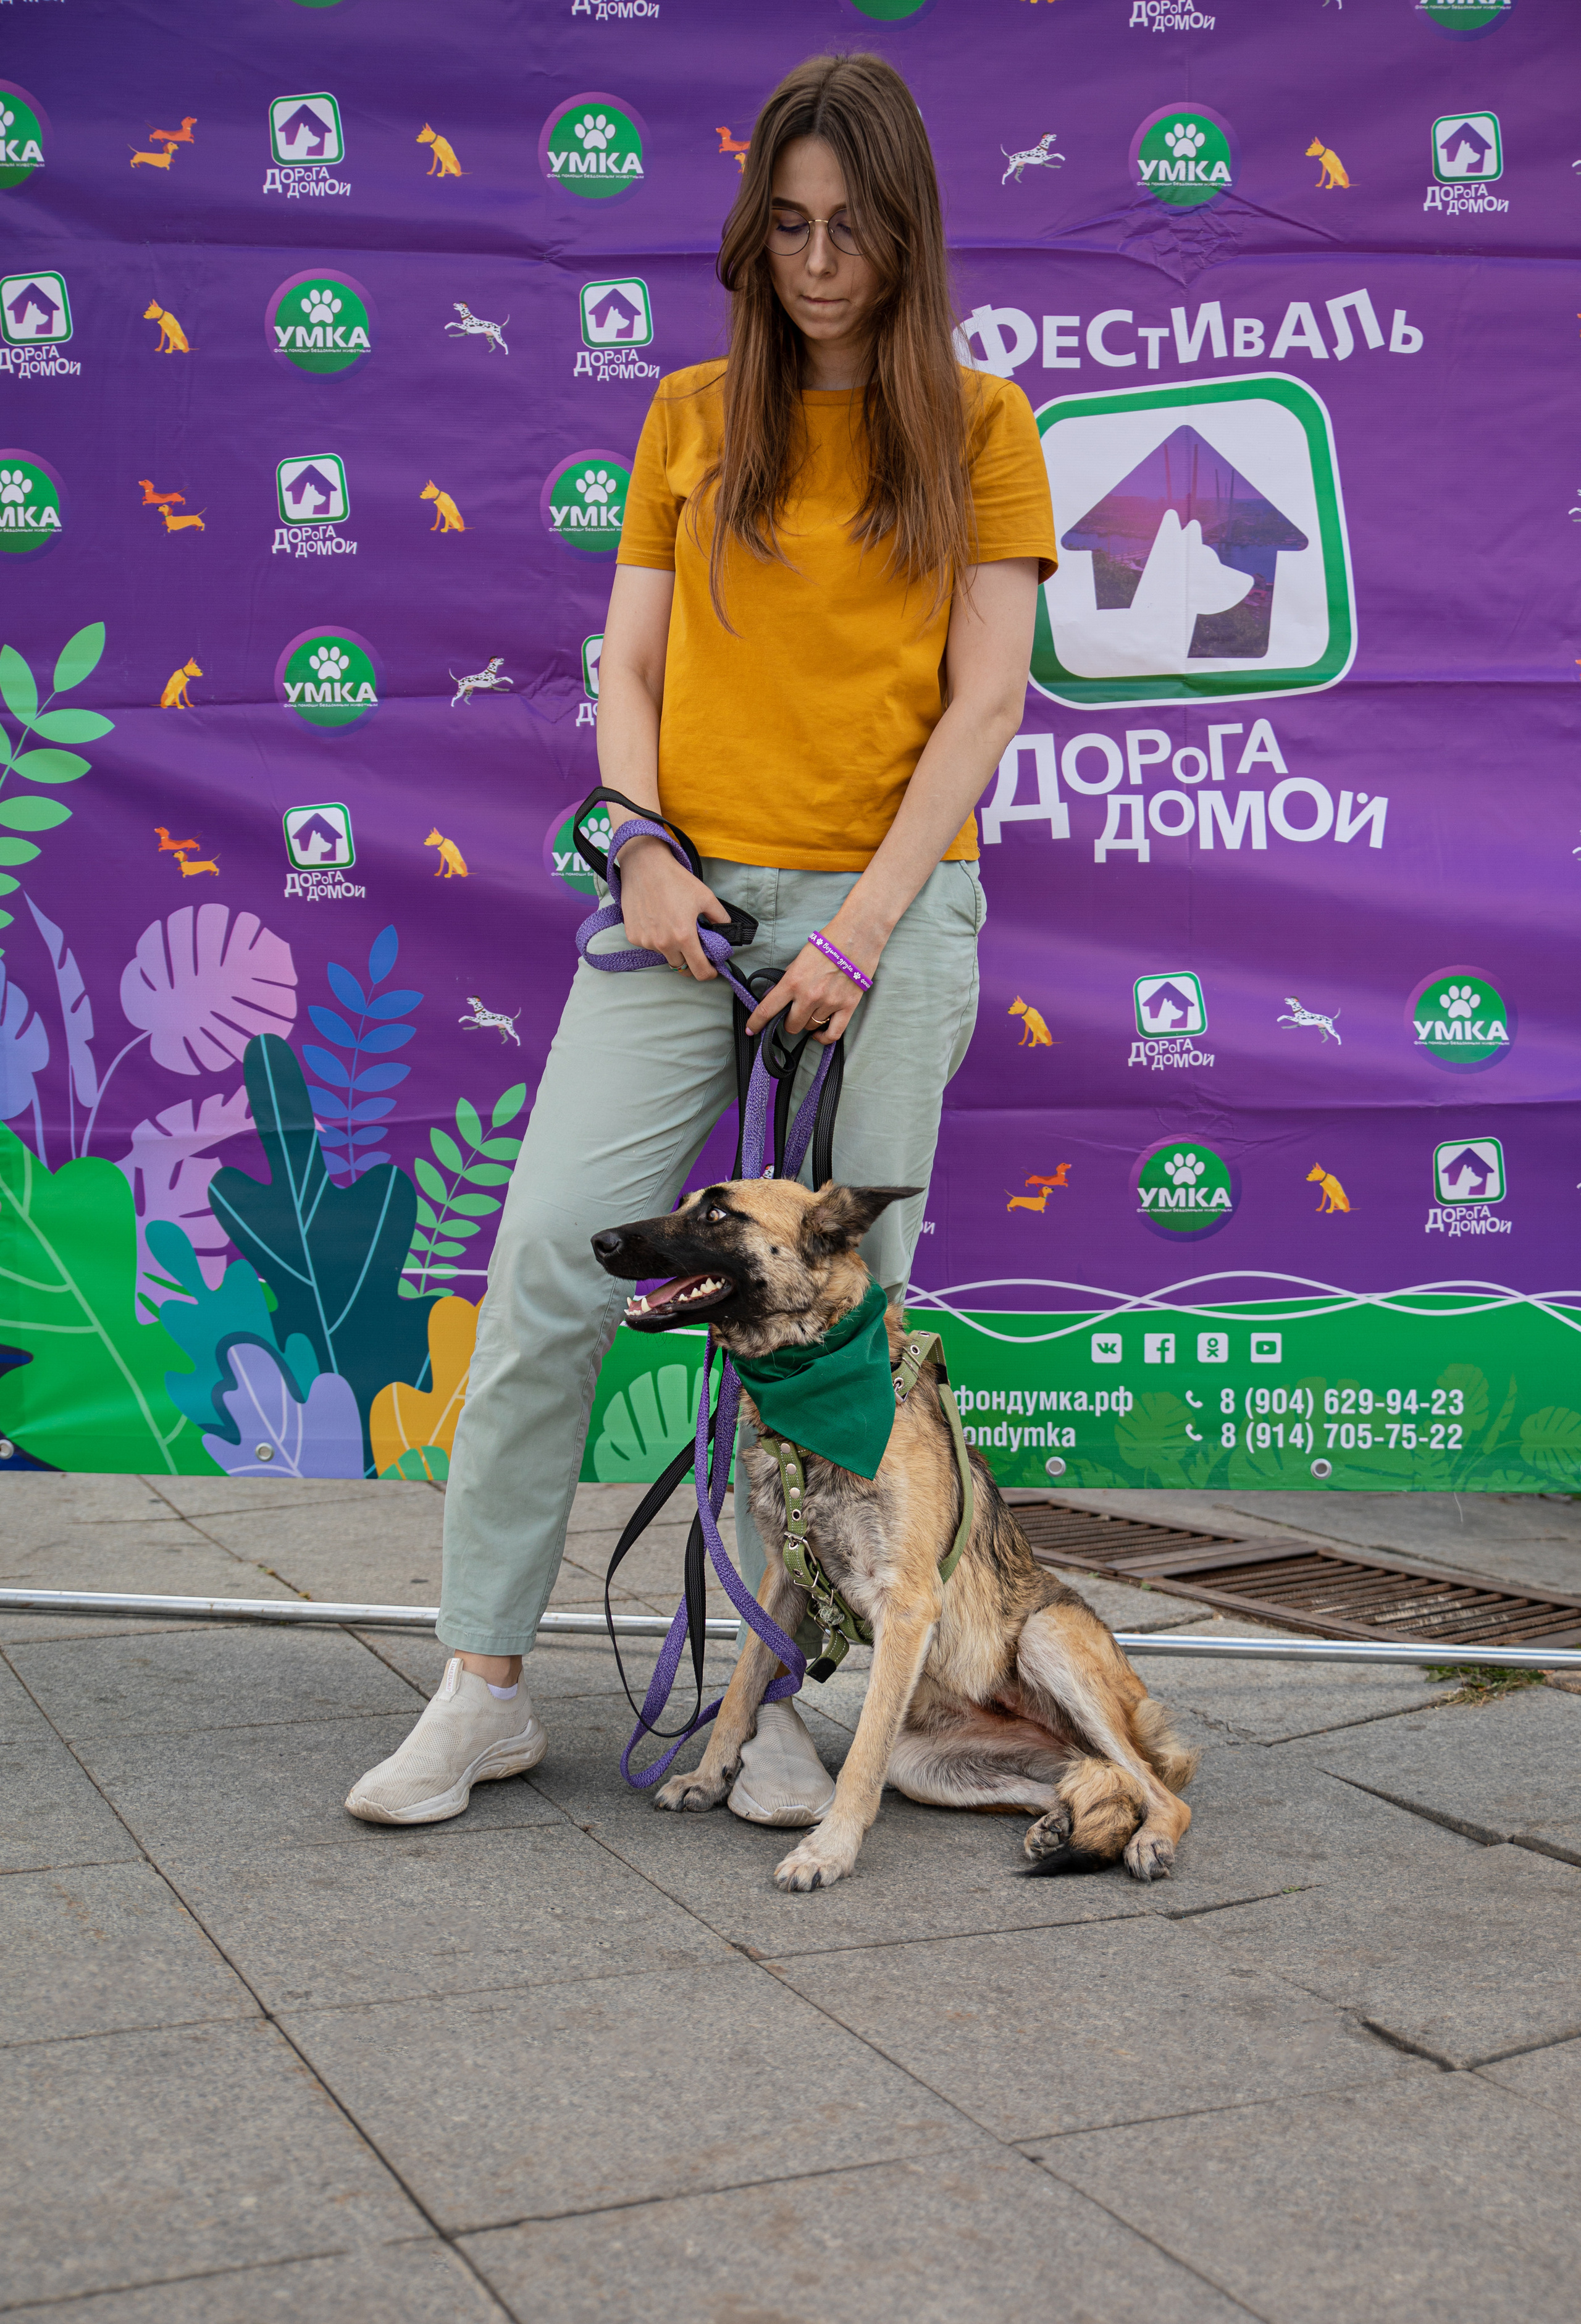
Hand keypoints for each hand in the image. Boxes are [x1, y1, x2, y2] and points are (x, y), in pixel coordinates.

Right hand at [617, 835, 727, 978]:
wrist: (644, 866)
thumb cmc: (676, 880)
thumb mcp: (706, 897)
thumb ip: (720, 918)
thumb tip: (726, 932)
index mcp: (684, 937)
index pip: (699, 971)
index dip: (708, 973)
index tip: (711, 969)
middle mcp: (663, 943)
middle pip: (681, 967)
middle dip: (690, 960)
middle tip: (694, 947)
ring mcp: (646, 941)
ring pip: (664, 955)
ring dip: (672, 948)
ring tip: (672, 925)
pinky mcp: (633, 936)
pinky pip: (649, 945)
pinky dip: (656, 939)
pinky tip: (657, 920)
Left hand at [745, 935, 877, 1045]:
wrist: (856, 936)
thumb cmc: (827, 943)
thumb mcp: (799, 959)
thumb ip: (788, 980)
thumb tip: (776, 997)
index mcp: (793, 982)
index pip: (768, 1010)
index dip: (757, 1023)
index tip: (752, 1030)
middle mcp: (809, 996)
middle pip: (791, 1025)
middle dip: (789, 1021)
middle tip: (794, 1012)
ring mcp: (829, 1003)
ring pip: (811, 1027)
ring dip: (809, 1022)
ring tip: (813, 1010)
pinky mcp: (847, 1006)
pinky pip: (833, 1034)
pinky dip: (824, 1038)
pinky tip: (819, 1034)